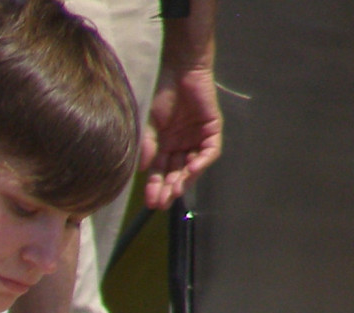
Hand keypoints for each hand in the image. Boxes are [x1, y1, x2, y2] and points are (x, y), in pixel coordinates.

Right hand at [140, 63, 222, 209]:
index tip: (150, 203)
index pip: (159, 171)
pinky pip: (210, 151)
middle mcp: (181, 144)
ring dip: (185, 179)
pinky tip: (192, 170)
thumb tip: (142, 169)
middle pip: (176, 172)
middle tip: (162, 203)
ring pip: (193, 166)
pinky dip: (202, 162)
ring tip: (175, 192)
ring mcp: (197, 138)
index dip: (155, 186)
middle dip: (169, 188)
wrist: (179, 67)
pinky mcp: (212, 129)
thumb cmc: (160, 91)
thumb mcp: (148, 122)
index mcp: (163, 144)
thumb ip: (147, 145)